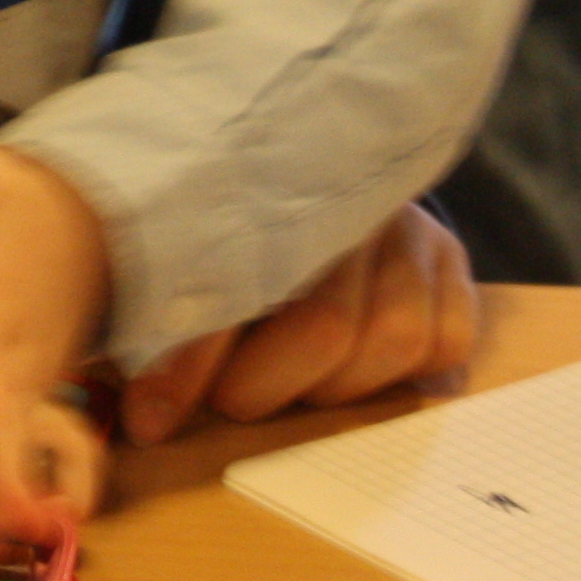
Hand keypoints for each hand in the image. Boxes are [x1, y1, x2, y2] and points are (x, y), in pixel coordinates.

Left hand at [115, 201, 476, 443]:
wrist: (310, 160)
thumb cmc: (227, 222)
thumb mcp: (182, 247)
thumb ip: (158, 311)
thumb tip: (132, 408)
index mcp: (260, 185)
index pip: (225, 282)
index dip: (186, 365)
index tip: (149, 419)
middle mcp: (345, 201)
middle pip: (324, 325)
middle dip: (264, 386)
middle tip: (228, 402)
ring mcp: (404, 228)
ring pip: (394, 338)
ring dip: (332, 388)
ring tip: (292, 388)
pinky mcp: (449, 258)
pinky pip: (446, 339)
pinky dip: (404, 376)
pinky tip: (360, 378)